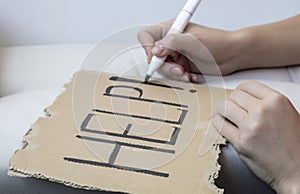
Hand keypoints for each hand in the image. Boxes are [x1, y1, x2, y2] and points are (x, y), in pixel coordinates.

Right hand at [138, 16, 299, 82]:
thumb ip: (172, 43)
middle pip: (153, 56)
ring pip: (163, 68)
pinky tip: (191, 75)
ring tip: (186, 73)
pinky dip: (181, 78)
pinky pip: (174, 76)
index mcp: (172, 29)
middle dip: (164, 65)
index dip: (147, 46)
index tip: (154, 56)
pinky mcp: (183, 66)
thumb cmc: (218, 41)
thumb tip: (155, 50)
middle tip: (177, 69)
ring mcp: (177, 55)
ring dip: (173, 74)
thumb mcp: (193, 40)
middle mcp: (172, 43)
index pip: (147, 35)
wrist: (233, 55)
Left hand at [212, 80, 299, 192]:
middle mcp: (262, 111)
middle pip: (234, 96)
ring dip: (221, 110)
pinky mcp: (241, 142)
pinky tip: (219, 122)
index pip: (248, 85)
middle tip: (231, 107)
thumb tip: (247, 98)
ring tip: (222, 114)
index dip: (240, 91)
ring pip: (224, 107)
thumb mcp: (288, 114)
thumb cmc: (295, 145)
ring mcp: (250, 127)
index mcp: (276, 101)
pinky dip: (217, 122)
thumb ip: (268, 104)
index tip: (237, 95)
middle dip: (231, 101)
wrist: (297, 171)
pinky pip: (220, 126)